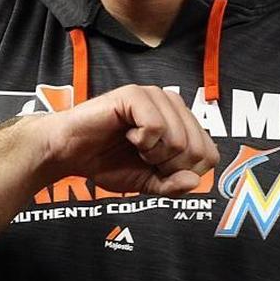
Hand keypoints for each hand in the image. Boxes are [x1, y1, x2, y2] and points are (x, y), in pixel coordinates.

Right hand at [39, 84, 218, 195]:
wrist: (70, 153)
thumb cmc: (107, 162)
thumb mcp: (148, 183)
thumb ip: (173, 186)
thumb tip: (194, 182)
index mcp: (182, 122)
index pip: (209, 155)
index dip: (183, 173)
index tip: (157, 169)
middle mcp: (173, 104)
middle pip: (197, 150)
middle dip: (168, 166)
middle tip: (143, 157)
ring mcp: (155, 96)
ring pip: (179, 139)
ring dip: (153, 154)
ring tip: (134, 145)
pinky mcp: (136, 94)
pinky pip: (157, 128)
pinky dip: (141, 142)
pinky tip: (127, 134)